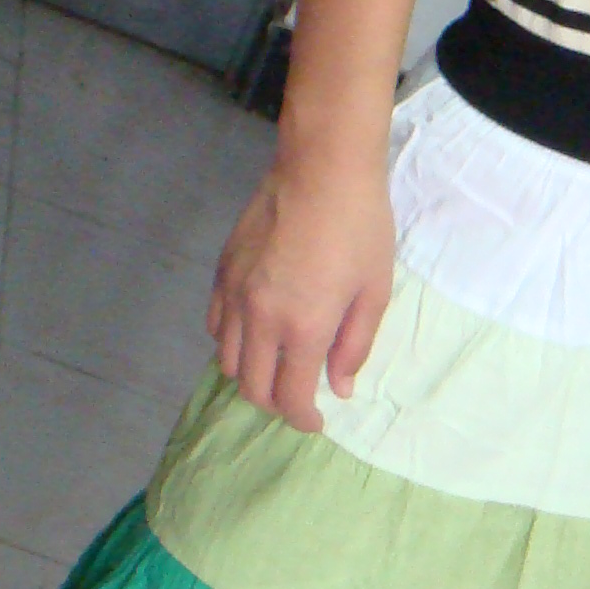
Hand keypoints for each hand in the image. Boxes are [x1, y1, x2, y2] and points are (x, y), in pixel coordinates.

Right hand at [208, 148, 394, 434]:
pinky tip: (254, 331)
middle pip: (251, 387)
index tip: (317, 421)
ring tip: (275, 366)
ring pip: (226, 360)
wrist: (323, 168)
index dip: (304, 420)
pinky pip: (214, 325)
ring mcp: (234, 294)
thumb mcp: (374, 291)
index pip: (290, 398)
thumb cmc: (360, 227)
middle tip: (299, 398)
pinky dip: (231, 341)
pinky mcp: (222, 272)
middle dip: (276, 403)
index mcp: (303, 329)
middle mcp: (259, 319)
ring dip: (250, 374)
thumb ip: (354, 346)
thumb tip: (339, 388)